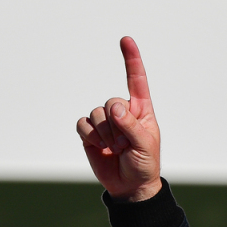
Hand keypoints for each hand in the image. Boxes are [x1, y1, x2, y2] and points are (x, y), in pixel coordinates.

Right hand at [77, 37, 162, 200]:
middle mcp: (122, 111)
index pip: (136, 80)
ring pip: (95, 113)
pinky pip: (82, 124)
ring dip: (105, 134)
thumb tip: (113, 108)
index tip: (126, 40)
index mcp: (140, 109)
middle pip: (111, 101)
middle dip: (116, 125)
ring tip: (115, 149)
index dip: (131, 59)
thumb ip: (131, 125)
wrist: (130, 186)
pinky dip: (90, 136)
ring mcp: (105, 122)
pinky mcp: (90, 133)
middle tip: (125, 145)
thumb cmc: (144, 163)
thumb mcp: (145, 145)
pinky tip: (99, 147)